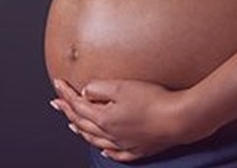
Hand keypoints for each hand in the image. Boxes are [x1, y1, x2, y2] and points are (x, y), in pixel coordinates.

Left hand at [50, 79, 205, 161]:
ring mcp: (124, 144)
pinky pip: (115, 154)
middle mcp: (110, 134)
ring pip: (95, 140)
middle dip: (67, 112)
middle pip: (82, 124)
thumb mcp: (122, 87)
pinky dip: (105, 150)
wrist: (178, 119)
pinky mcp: (138, 149)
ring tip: (73, 126)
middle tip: (56, 104)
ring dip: (81, 131)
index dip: (66, 93)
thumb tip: (86, 92)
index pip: (78, 105)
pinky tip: (104, 150)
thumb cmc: (153, 101)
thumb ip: (99, 88)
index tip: (57, 83)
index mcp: (104, 118)